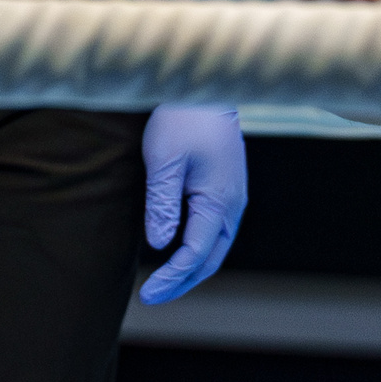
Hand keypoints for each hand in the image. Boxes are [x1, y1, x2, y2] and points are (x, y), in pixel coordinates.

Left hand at [138, 105, 245, 303]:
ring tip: (164, 280)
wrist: (205, 84)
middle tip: (153, 296)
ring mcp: (233, 194)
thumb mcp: (165, 159)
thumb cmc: (183, 117)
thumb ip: (162, 204)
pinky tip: (178, 247)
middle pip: (211, 257)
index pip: (195, 253)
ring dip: (191, 266)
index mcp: (219, 200)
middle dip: (183, 281)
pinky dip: (197, 246)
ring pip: (216, 244)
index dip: (171, 277)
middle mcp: (233, 203)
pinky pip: (216, 227)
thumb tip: (159, 244)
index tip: (146, 294)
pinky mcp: (227, 184)